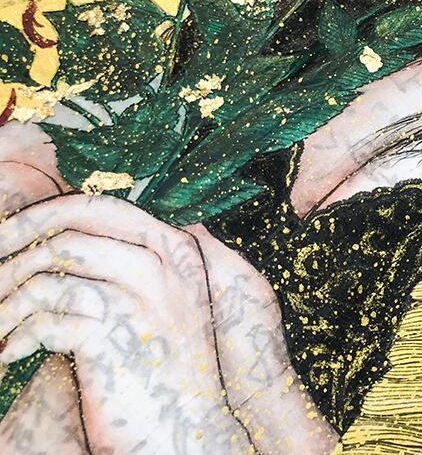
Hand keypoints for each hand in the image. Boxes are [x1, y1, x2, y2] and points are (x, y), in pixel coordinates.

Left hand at [0, 194, 253, 453]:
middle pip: (71, 228)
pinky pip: (44, 316)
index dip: (46, 214)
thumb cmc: (165, 369)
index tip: (10, 232)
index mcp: (177, 249)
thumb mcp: (162, 304)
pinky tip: (12, 354)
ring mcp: (140, 297)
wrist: (189, 431)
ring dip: (9, 297)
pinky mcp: (112, 335)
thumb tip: (61, 237)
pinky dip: (18, 336)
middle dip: (16, 243)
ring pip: (50, 270)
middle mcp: (163, 264)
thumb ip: (130, 264)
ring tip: (0, 323)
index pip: (101, 205)